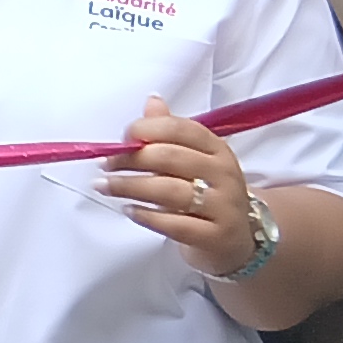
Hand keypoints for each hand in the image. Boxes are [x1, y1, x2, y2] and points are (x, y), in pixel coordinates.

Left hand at [101, 97, 260, 273]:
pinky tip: (129, 210)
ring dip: (130, 186)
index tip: (122, 137)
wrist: (237, 241)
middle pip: (172, 158)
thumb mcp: (194, 162)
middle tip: (106, 165)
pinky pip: (175, 225)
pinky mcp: (216, 237)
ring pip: (170, 191)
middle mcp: (224, 174)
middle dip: (132, 159)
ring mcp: (224, 206)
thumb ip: (170, 134)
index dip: (147, 128)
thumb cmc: (207, 195)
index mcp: (218, 149)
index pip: (182, 129)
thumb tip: (152, 101)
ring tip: (105, 186)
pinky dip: (147, 216)